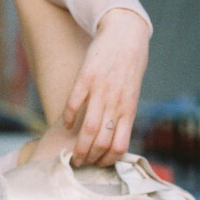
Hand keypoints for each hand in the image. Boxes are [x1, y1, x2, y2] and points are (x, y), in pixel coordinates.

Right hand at [63, 8, 149, 165]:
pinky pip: (74, 104)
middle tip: (79, 164)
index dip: (107, 160)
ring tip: (71, 155)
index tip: (98, 164)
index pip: (119, 146)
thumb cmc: (130, 67)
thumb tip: (113, 138)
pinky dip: (69, 119)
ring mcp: (101, 91)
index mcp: (129, 110)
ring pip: (89, 129)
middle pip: (102, 142)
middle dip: (89, 159)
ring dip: (78, 147)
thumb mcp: (132, 94)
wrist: (126, 35)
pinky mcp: (86, 78)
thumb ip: (123, 114)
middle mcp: (116, 103)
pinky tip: (67, 125)